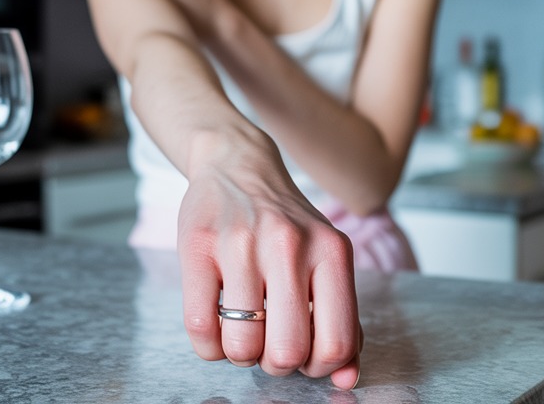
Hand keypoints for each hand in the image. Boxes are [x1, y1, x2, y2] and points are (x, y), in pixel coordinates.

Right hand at [176, 131, 362, 389]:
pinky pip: (200, 328)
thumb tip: (346, 379)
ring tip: (241, 332)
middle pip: (287, 352)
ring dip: (239, 354)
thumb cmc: (285, 227)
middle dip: (275, 365)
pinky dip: (208, 346)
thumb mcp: (325, 261)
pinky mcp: (198, 246)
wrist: (237, 164)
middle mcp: (289, 245)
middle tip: (268, 346)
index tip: (303, 354)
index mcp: (331, 252)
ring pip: (241, 345)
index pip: (336, 344)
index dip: (317, 367)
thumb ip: (341, 319)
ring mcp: (241, 243)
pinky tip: (216, 327)